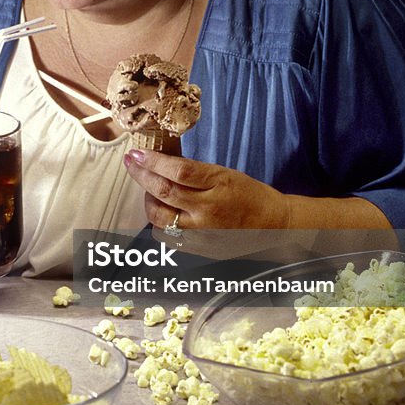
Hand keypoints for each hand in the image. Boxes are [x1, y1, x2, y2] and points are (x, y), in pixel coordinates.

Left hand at [123, 148, 289, 229]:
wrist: (273, 225)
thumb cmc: (249, 195)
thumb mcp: (224, 173)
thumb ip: (194, 171)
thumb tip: (161, 161)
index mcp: (218, 185)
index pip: (177, 171)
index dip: (152, 161)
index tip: (136, 153)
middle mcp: (208, 211)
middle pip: (163, 192)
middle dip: (141, 175)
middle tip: (131, 163)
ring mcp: (202, 233)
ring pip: (159, 217)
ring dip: (147, 200)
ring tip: (149, 189)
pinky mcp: (199, 250)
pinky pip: (167, 236)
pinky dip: (158, 222)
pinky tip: (161, 211)